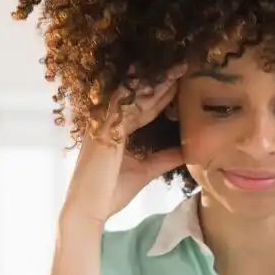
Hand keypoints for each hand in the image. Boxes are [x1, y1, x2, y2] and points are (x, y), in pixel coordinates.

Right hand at [61, 64, 186, 228]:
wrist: (89, 210)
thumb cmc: (111, 192)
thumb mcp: (145, 171)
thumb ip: (163, 158)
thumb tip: (185, 151)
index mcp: (114, 129)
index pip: (141, 106)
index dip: (161, 93)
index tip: (180, 80)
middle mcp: (106, 122)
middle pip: (136, 95)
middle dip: (160, 80)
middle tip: (182, 64)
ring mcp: (101, 125)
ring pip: (130, 97)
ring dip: (154, 82)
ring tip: (176, 69)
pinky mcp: (101, 132)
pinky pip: (122, 108)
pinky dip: (139, 96)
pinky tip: (156, 84)